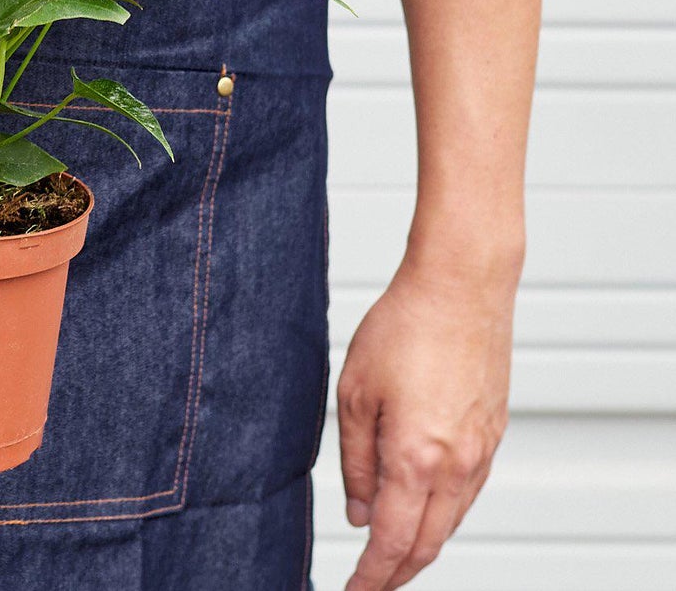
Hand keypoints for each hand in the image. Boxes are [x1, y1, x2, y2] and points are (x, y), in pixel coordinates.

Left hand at [337, 252, 517, 589]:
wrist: (461, 287)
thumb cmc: (403, 326)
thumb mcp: (355, 392)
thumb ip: (355, 460)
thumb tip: (360, 514)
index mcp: (416, 458)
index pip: (394, 543)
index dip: (372, 576)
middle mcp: (457, 465)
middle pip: (427, 544)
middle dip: (397, 572)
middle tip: (370, 584)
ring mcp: (481, 452)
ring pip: (451, 522)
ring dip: (421, 546)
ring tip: (391, 555)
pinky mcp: (493, 434)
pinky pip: (467, 493)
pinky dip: (444, 513)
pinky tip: (424, 508)